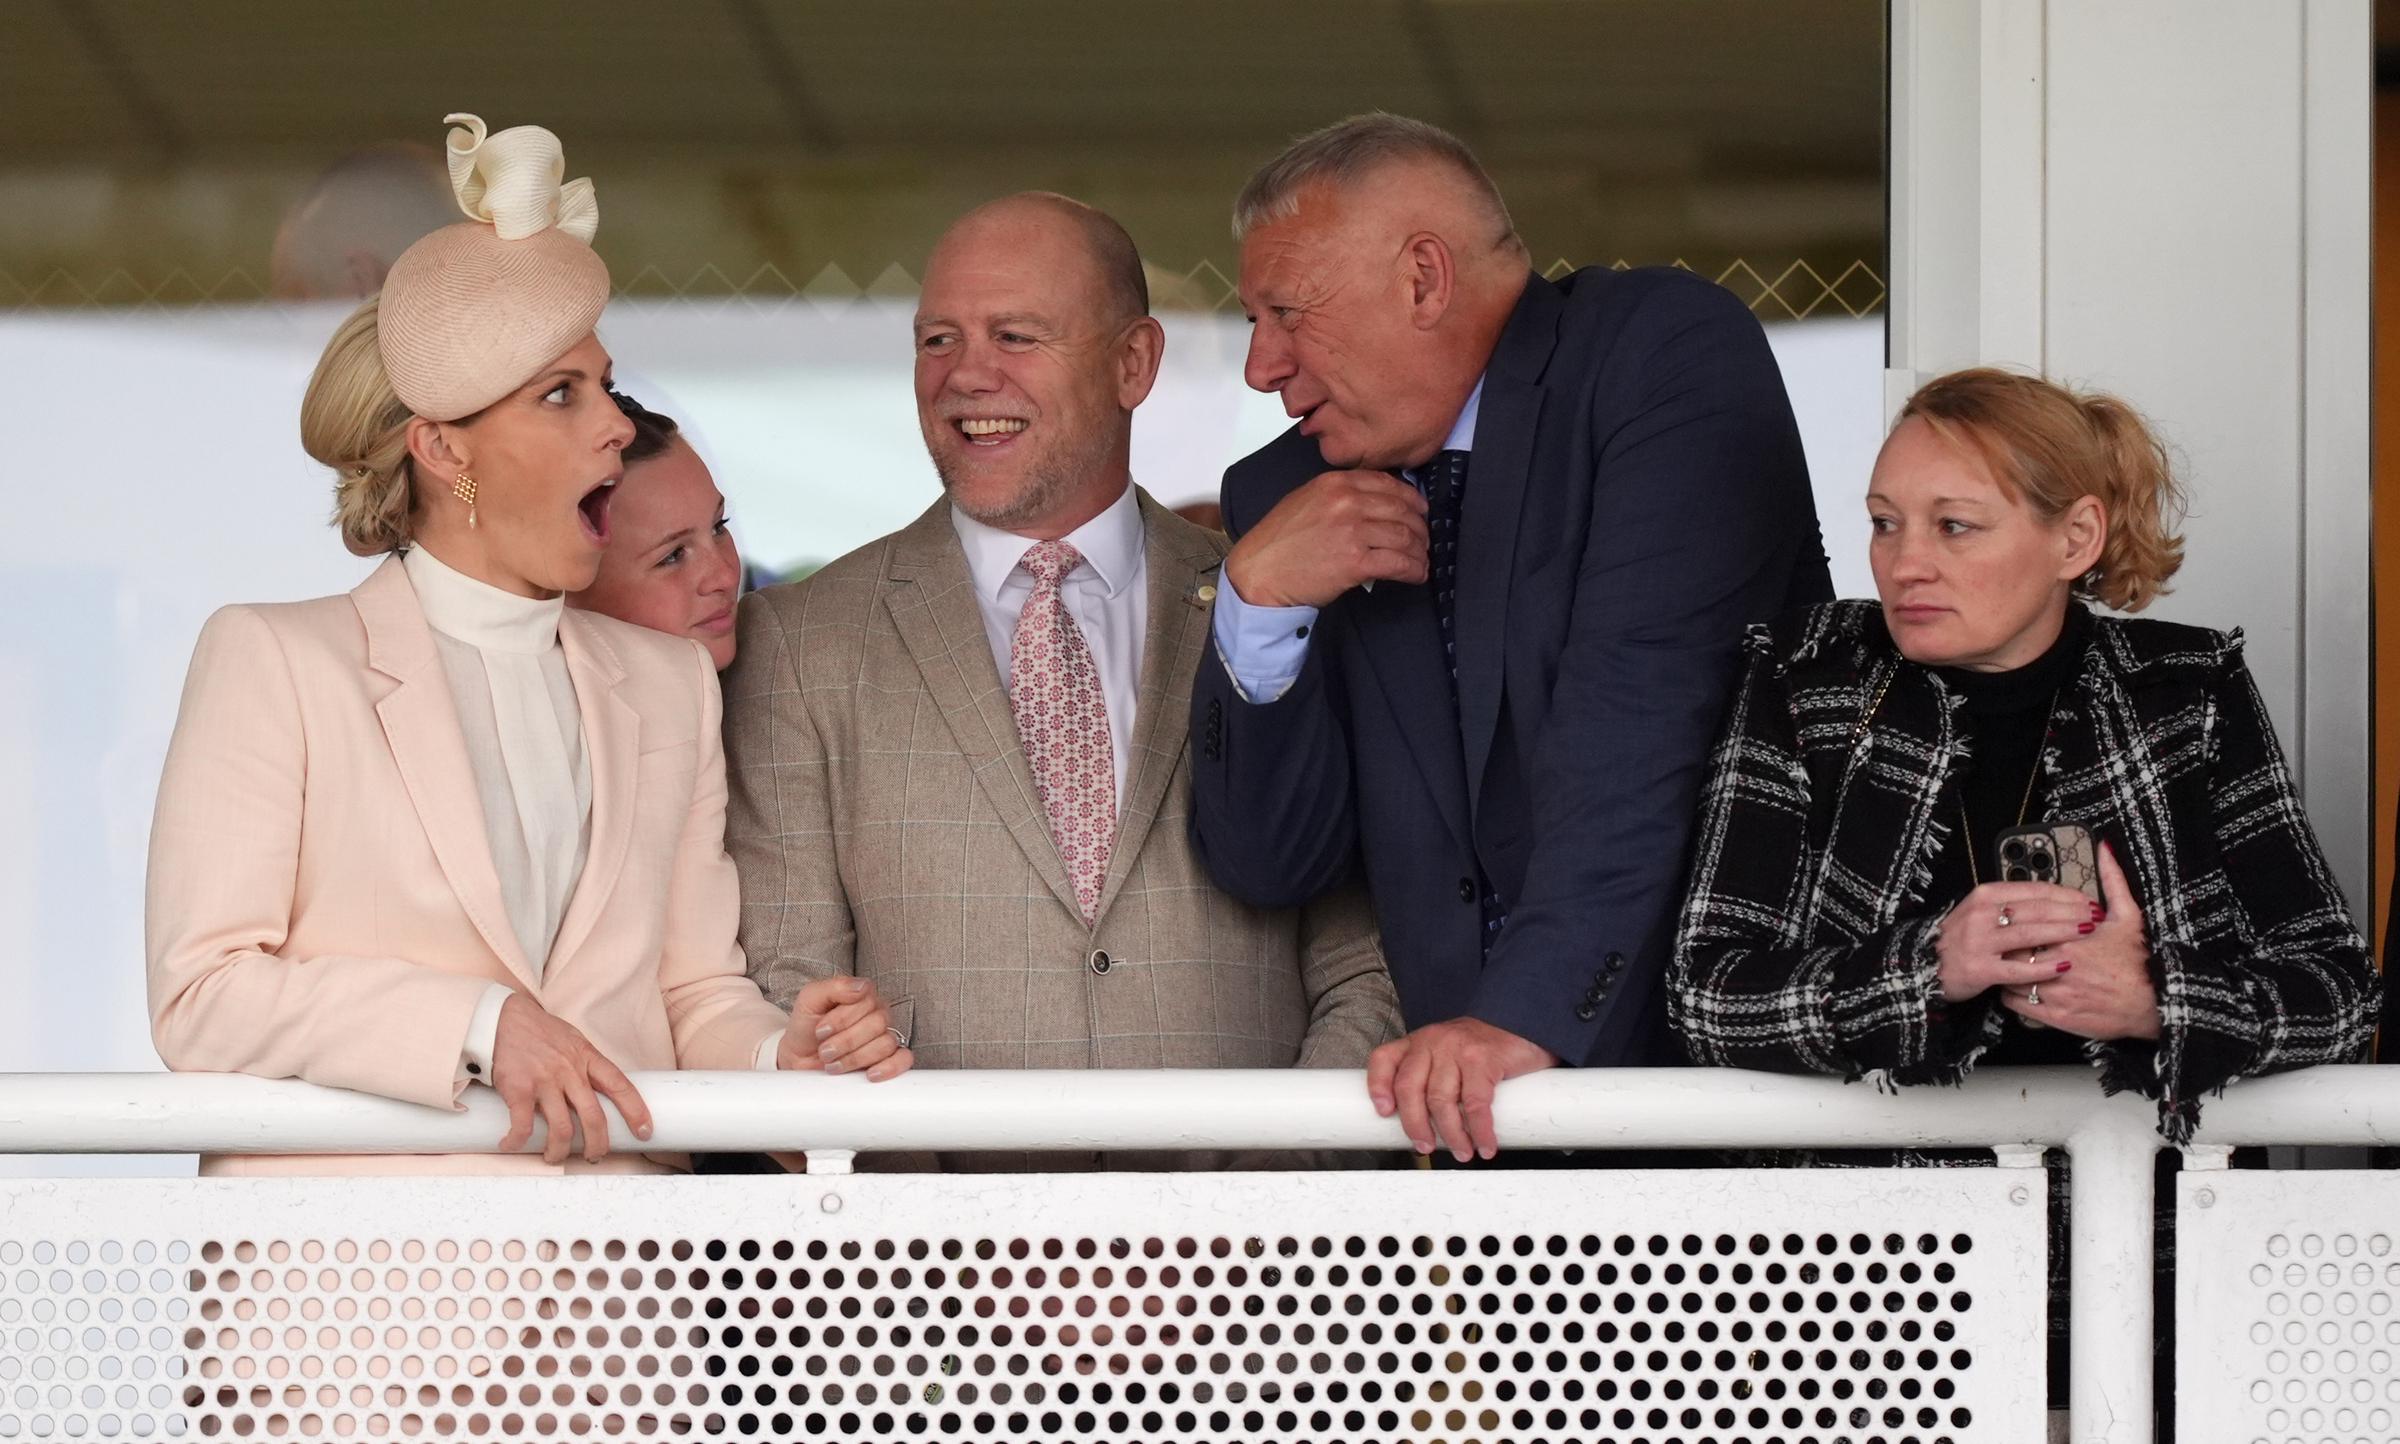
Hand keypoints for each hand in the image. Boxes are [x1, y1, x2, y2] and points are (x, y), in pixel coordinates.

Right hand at [490, 994, 652, 1164]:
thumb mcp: (575, 1041)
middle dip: (598, 1144)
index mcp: (587, 1058)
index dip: (636, 1112)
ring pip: (562, 1129)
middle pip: (593, 1116)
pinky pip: (523, 1125)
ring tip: (554, 1156)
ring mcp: (544, 1081)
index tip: (645, 1132)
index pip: (620, 1086)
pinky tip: (512, 1144)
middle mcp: (570, 1071)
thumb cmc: (541, 1032)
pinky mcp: (518, 1089)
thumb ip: (588, 1065)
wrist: (504, 1018)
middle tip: (595, 1157)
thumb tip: (602, 1092)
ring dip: (559, 1151)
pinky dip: (517, 1141)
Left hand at [779, 976, 915, 1080]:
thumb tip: (861, 987)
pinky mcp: (888, 1060)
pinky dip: (889, 1068)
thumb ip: (834, 987)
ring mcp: (885, 1037)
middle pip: (876, 1025)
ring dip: (854, 1058)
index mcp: (863, 996)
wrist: (799, 1059)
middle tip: (825, 1050)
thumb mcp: (810, 999)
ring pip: (885, 1044)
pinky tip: (870, 1074)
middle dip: (845, 1041)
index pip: (866, 1001)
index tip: (820, 1030)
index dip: (842, 1019)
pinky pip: (903, 1060)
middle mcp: (878, 1014)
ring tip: (834, 1064)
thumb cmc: (806, 1028)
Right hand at [1221, 469, 1428, 608]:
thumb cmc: (1279, 541)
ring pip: (1404, 536)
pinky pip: (1398, 563)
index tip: (1419, 510)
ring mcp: (1352, 531)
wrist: (1260, 571)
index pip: (1386, 484)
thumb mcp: (1305, 501)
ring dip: (1419, 550)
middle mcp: (1346, 502)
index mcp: (1335, 483)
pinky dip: (1414, 569)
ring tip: (1421, 559)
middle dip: (1419, 526)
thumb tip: (1374, 502)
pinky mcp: (1356, 562)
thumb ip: (1339, 495)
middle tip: (1423, 539)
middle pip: (1401, 509)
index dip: (1410, 498)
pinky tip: (1416, 574)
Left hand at [1366, 1017, 1557, 1161]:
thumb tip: (1422, 1124)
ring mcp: (1457, 1049)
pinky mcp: (1483, 1060)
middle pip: (1409, 1089)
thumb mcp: (1446, 1053)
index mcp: (1418, 1042)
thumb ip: (1431, 1076)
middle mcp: (1433, 1042)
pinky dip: (1480, 1131)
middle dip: (1415, 1125)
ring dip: (1451, 1135)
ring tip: (1462, 1151)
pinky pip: (1475, 1104)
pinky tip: (1484, 1144)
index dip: (1378, 1087)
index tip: (1383, 1112)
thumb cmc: (1484, 1047)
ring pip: (1441, 1101)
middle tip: (1425, 1146)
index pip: (1384, 1059)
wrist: (1525, 1025)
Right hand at [1935, 881, 2098, 1002]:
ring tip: (2088, 933)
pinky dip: (2044, 966)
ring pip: (2030, 933)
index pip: (2034, 889)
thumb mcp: (1980, 910)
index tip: (2089, 899)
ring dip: (2063, 932)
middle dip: (2072, 911)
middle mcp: (1982, 915)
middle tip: (2096, 916)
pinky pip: (2018, 967)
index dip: (2067, 893)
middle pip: (2037, 909)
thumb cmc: (1962, 940)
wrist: (1927, 966)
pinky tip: (2064, 965)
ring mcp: (1980, 942)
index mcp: (1985, 895)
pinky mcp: (1980, 969)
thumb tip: (2053, 897)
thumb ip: (2011, 903)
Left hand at [2001, 841, 2161, 1040]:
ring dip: (2007, 972)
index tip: (2014, 925)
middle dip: (2008, 948)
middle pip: (2014, 952)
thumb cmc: (2142, 959)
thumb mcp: (2129, 916)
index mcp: (2071, 940)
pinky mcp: (2058, 1018)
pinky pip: (2018, 1005)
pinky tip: (2018, 987)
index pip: (2024, 929)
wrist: (2158, 1003)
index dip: (2016, 927)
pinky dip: (2012, 996)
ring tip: (2009, 966)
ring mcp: (2058, 995)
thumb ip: (2112, 881)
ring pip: (2011, 980)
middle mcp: (2060, 967)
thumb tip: (2104, 849)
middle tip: (2006, 945)